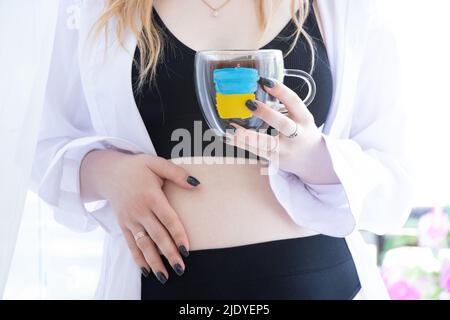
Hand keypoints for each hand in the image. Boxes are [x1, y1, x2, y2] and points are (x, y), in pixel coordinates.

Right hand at [80, 150, 200, 283]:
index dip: (177, 235)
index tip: (186, 249)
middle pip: (157, 236)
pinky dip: (138, 258)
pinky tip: (147, 271)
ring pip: (143, 244)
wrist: (108, 172)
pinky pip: (131, 244)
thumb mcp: (156, 163)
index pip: (168, 219)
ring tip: (165, 276)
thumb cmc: (137, 167)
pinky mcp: (123, 225)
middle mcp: (139, 210)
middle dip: (169, 254)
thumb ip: (176, 173)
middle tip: (181, 268)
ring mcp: (130, 220)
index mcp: (151, 196)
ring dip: (154, 261)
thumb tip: (196, 183)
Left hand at [225, 77, 338, 184]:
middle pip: (283, 124)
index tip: (264, 81)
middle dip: (266, 114)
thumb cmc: (300, 130)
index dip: (280, 90)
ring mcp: (285, 149)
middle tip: (249, 103)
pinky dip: (241, 143)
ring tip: (232, 127)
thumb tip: (258, 87)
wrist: (310, 158)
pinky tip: (230, 136)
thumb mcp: (300, 116)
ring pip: (266, 143)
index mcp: (303, 118)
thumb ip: (284, 105)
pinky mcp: (274, 158)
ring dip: (248, 135)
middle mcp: (296, 135)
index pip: (294, 101)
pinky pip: (255, 151)